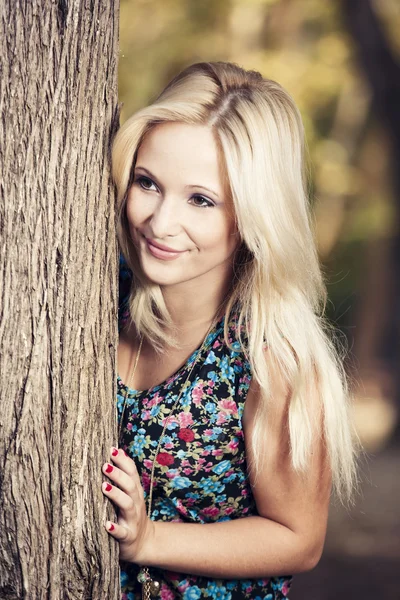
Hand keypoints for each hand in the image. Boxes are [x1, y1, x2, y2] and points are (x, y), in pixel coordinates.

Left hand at [102, 447, 154, 562]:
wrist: (143, 543)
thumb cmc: (130, 514)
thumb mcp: (130, 494)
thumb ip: (124, 475)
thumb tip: (116, 450)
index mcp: (135, 492)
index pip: (132, 473)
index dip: (123, 461)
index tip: (112, 450)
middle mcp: (136, 503)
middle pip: (130, 486)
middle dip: (118, 475)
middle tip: (104, 465)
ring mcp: (133, 520)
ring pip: (127, 505)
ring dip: (116, 495)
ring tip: (103, 487)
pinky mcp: (128, 537)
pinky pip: (122, 532)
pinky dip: (115, 528)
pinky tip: (106, 524)